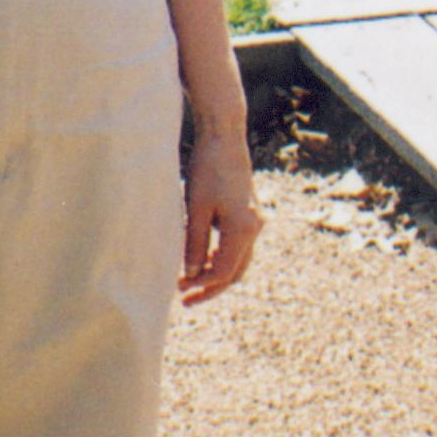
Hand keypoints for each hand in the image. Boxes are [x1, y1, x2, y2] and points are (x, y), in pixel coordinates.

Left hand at [179, 126, 261, 304]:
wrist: (224, 137)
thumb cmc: (207, 169)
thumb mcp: (196, 209)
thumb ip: (194, 244)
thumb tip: (191, 275)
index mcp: (243, 228)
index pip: (224, 271)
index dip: (202, 285)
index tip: (180, 290)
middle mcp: (255, 228)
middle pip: (235, 272)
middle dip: (211, 287)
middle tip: (185, 298)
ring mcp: (255, 221)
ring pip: (239, 261)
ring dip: (217, 274)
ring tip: (190, 282)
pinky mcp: (250, 214)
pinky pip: (239, 246)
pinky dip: (222, 258)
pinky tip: (202, 260)